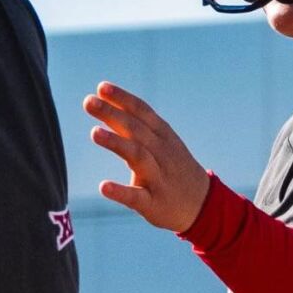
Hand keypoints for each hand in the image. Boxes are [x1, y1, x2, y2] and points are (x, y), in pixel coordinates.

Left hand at [84, 82, 210, 232]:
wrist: (203, 205)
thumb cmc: (173, 169)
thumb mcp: (161, 143)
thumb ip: (134, 125)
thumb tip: (104, 103)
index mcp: (163, 137)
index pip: (142, 112)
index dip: (123, 99)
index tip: (101, 87)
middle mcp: (162, 153)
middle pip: (136, 130)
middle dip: (112, 114)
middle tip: (89, 102)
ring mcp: (158, 178)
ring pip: (138, 156)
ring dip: (116, 143)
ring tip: (94, 132)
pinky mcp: (153, 203)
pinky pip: (136, 197)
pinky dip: (120, 191)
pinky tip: (103, 186)